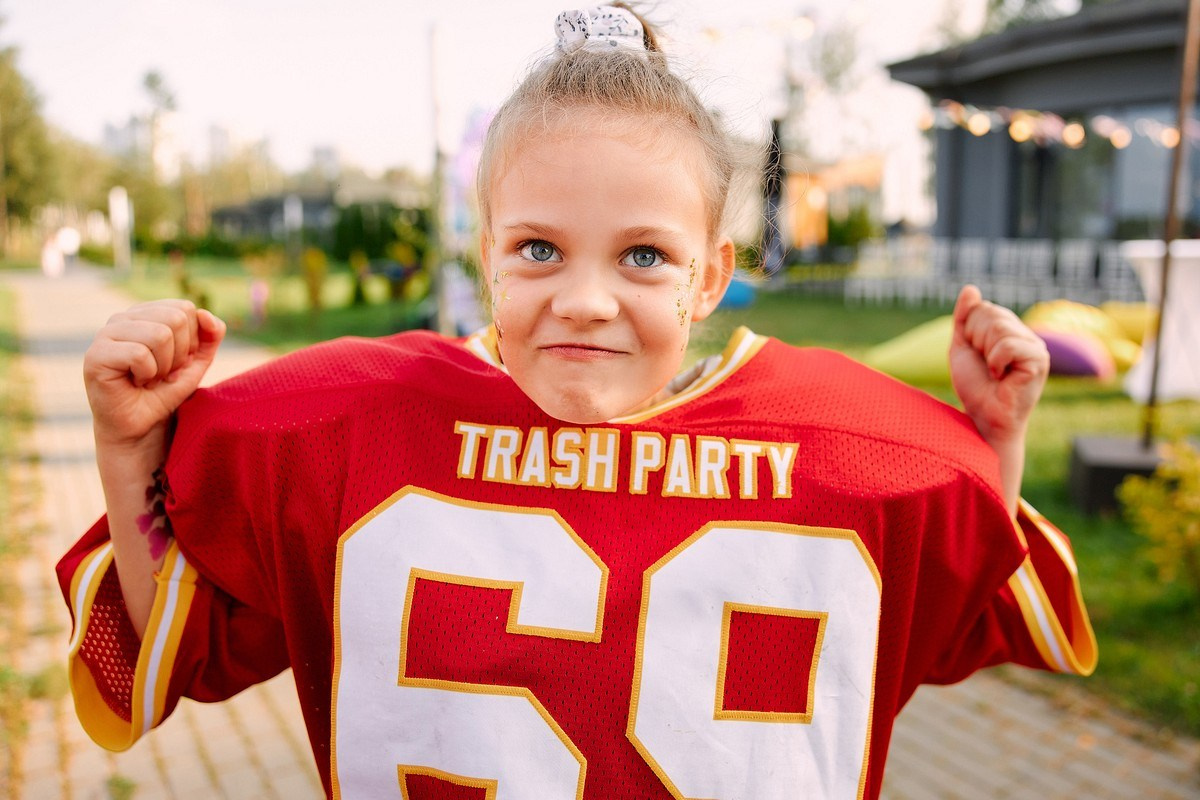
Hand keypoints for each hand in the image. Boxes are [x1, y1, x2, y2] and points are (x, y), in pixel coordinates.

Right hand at [84, 300, 224, 448]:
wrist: (142, 426)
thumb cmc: (165, 391)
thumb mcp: (196, 361)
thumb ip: (210, 335)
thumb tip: (205, 314)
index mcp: (146, 313)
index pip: (184, 308)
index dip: (190, 341)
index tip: (176, 362)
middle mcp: (124, 318)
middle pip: (175, 319)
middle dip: (179, 354)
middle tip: (163, 373)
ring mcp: (106, 333)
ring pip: (160, 335)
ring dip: (163, 366)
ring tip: (149, 378)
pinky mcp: (96, 354)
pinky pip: (139, 354)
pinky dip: (147, 374)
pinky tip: (135, 383)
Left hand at [950, 285, 1047, 441]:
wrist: (983, 417)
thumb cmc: (975, 386)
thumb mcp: (962, 347)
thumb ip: (964, 318)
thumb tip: (970, 288)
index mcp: (1010, 329)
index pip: (983, 308)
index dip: (970, 333)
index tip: (978, 355)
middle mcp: (1026, 335)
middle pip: (991, 314)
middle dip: (977, 342)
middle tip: (987, 366)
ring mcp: (1036, 346)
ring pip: (999, 328)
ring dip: (986, 354)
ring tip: (995, 373)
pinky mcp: (1040, 360)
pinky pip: (1008, 345)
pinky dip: (995, 362)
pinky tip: (1001, 377)